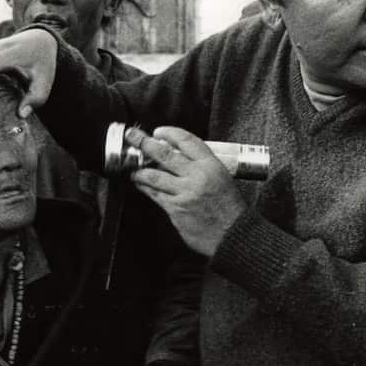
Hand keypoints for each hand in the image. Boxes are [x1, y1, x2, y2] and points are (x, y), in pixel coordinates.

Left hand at [127, 127, 245, 256]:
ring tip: (133, 167)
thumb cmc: (229, 207)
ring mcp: (184, 193)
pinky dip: (144, 187)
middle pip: (164, 154)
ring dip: (139, 170)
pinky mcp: (175, 209)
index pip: (186, 140)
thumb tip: (178, 155)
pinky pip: (154, 194)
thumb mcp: (222, 177)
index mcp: (211, 165)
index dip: (169, 133)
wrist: (233, 233)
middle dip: (144, 143)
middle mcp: (196, 176)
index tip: (158, 131)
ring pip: (153, 175)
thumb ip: (201, 166)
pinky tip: (139, 183)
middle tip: (132, 136)